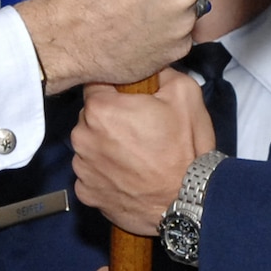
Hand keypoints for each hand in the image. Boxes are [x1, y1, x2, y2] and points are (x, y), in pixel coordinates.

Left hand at [71, 70, 213, 233]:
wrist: (187, 202)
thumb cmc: (185, 151)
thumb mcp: (185, 94)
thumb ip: (161, 72)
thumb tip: (153, 69)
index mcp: (101, 109)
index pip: (96, 85)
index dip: (116, 91)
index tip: (131, 100)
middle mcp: (83, 137)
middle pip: (91, 117)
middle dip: (111, 120)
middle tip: (140, 130)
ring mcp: (83, 167)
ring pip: (90, 145)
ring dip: (107, 147)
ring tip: (137, 155)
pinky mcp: (86, 192)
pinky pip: (91, 174)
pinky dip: (106, 173)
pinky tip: (129, 174)